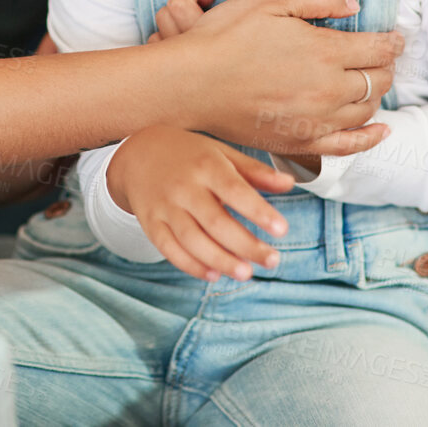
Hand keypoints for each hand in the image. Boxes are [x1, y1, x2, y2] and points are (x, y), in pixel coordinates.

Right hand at [107, 125, 293, 281]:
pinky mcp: (151, 224)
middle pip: (215, 222)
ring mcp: (165, 207)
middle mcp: (184, 187)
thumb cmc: (188, 154)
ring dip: (220, 260)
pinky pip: (169, 249)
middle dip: (245, 245)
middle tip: (272, 261)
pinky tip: (213, 274)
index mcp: (206, 166)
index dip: (258, 211)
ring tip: (246, 273)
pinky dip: (190, 265)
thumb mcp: (221, 153)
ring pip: (192, 240)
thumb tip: (290, 184)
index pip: (235, 190)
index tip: (282, 230)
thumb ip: (255, 171)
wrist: (137, 154)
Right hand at [148, 0, 400, 158]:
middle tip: (381, 56)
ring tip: (371, 81)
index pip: (377, 48)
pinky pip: (347, 145)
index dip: (391, 41)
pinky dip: (370, 138)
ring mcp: (315, 121)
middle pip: (377, 80)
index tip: (394, 37)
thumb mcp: (270, 1)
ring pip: (366, 110)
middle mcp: (328, 90)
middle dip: (385, 65)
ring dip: (375, 93)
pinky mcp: (299, 142)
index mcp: (324, 52)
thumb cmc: (224, 37)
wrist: (190, 84)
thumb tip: (353, 5)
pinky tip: (380, 131)